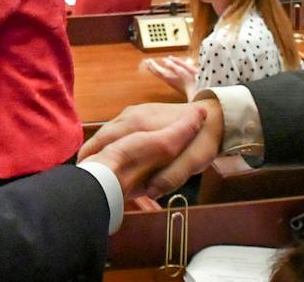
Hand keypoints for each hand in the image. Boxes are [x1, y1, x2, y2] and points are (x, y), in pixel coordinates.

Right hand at [81, 101, 216, 199]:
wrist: (216, 114)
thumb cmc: (205, 140)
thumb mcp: (194, 162)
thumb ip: (171, 177)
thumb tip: (149, 192)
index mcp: (141, 125)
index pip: (108, 145)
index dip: (99, 166)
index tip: (90, 181)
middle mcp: (132, 114)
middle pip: (103, 137)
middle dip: (93, 158)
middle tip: (87, 178)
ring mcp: (133, 111)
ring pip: (107, 132)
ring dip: (99, 150)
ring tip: (93, 170)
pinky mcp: (136, 112)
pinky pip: (115, 128)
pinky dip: (108, 143)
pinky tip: (110, 157)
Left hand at [142, 55, 196, 99]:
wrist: (195, 93)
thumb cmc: (191, 81)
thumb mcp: (183, 71)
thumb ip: (174, 65)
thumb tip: (165, 60)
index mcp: (169, 77)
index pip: (158, 70)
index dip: (153, 65)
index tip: (148, 60)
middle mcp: (168, 80)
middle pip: (157, 73)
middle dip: (152, 67)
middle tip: (146, 62)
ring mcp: (170, 82)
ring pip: (160, 75)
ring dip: (155, 70)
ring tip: (150, 66)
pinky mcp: (174, 83)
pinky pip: (164, 77)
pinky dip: (160, 73)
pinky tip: (161, 71)